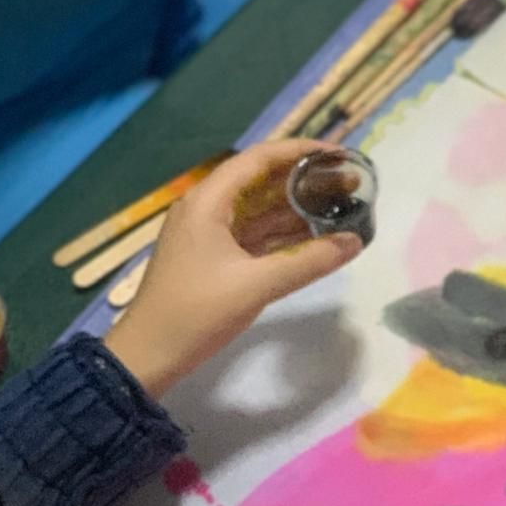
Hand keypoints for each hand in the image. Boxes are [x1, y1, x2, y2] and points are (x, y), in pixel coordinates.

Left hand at [104, 141, 362, 398]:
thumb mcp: (256, 285)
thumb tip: (354, 241)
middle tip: (347, 185)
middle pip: (260, 182)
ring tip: (338, 208)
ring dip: (295, 209)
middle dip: (303, 182)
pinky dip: (281, 235)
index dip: (299, 152)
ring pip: (258, 211)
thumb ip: (308, 262)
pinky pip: (253, 236)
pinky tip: (312, 238)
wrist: (150, 353)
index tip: (338, 155)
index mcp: (208, 201)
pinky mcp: (213, 259)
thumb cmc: (197, 312)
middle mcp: (207, 208)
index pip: (258, 160)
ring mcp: (209, 234)